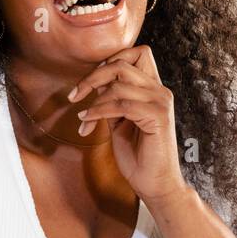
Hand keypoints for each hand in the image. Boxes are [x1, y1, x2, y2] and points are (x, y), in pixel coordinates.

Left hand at [68, 45, 185, 202]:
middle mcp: (160, 91)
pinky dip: (99, 112)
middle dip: (93, 76)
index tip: (89, 82)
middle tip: (74, 95)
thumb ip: (112, 100)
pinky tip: (87, 123)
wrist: (154, 184)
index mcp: (153, 89)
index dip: (110, 61)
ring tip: (83, 118)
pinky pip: (121, 104)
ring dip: (93, 101)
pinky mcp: (158, 116)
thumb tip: (95, 82)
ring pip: (118, 84)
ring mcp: (161, 102)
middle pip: (122, 63)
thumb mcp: (119, 121)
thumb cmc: (138, 156)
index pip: (137, 53)